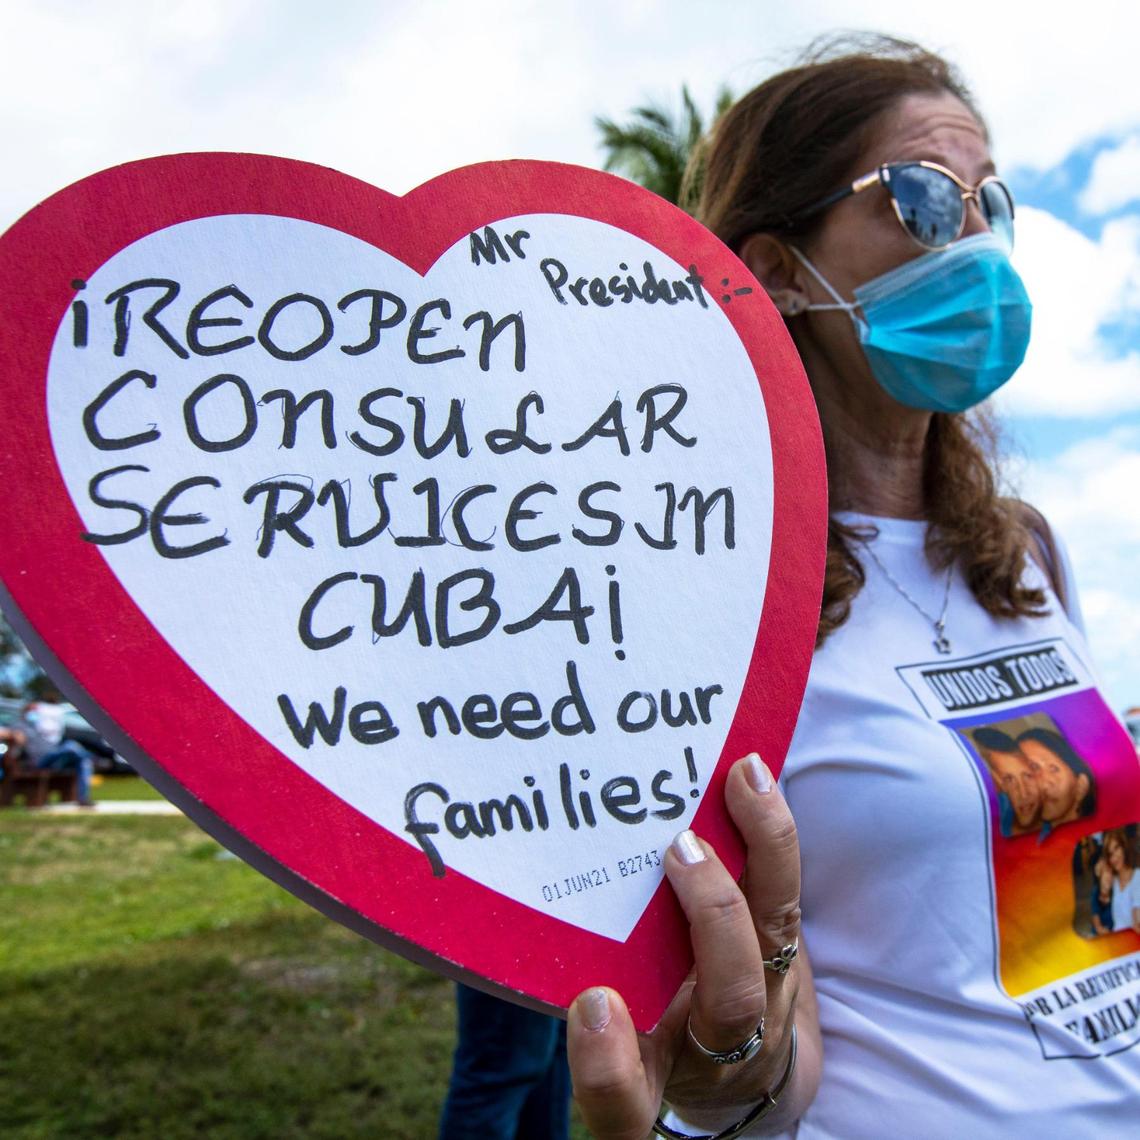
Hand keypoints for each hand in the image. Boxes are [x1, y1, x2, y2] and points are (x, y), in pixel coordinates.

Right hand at [567, 754, 820, 1138]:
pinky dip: (771, 831)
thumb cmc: (654, 1042)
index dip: (605, 1067)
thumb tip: (524, 945)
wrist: (743, 1068)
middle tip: (677, 848)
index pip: (624, 1104)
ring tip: (743, 780)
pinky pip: (785, 889)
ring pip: (777, 928)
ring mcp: (763, 992)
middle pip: (731, 997)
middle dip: (712, 919)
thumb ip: (583, 1010)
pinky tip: (753, 775)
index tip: (591, 1003)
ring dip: (765, 850)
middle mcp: (718, 1043)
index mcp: (653, 1078)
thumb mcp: (616, 1047)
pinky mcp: (784, 947)